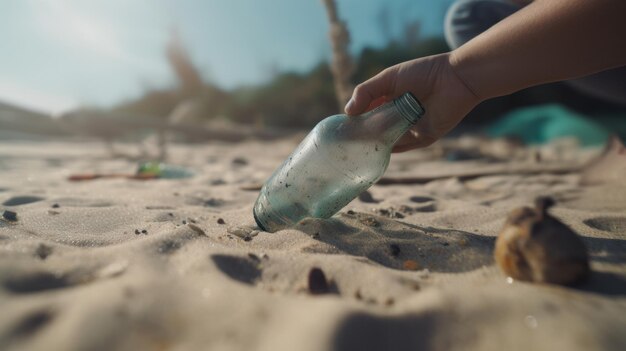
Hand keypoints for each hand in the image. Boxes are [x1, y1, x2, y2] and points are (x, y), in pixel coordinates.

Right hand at [344, 53, 481, 151]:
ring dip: (373, 144)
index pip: (366, 114)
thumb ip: (366, 92)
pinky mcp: (422, 138)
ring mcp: (409, 129)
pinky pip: (402, 147)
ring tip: (358, 146)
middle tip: (345, 142)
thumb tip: (347, 111)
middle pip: (374, 130)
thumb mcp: (389, 78)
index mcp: (388, 100)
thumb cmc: (423, 73)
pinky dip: (390, 149)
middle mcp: (397, 117)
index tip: (341, 129)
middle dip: (361, 136)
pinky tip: (377, 148)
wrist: (455, 79)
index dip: (354, 120)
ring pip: (386, 141)